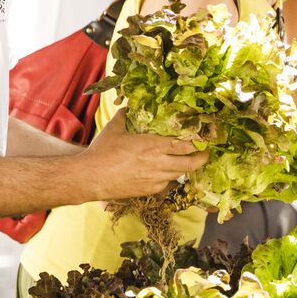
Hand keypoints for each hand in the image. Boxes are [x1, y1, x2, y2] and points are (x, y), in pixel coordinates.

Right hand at [74, 110, 206, 200]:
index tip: (204, 139)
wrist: (91, 178)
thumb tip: (127, 107)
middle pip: (190, 164)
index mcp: (153, 145)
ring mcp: (156, 180)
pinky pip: (167, 184)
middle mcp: (158, 164)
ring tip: (187, 161)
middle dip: (201, 159)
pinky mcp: (150, 191)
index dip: (198, 143)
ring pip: (180, 174)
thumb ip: (124, 116)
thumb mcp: (114, 129)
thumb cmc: (102, 152)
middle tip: (205, 153)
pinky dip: (170, 178)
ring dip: (184, 168)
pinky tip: (167, 173)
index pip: (185, 145)